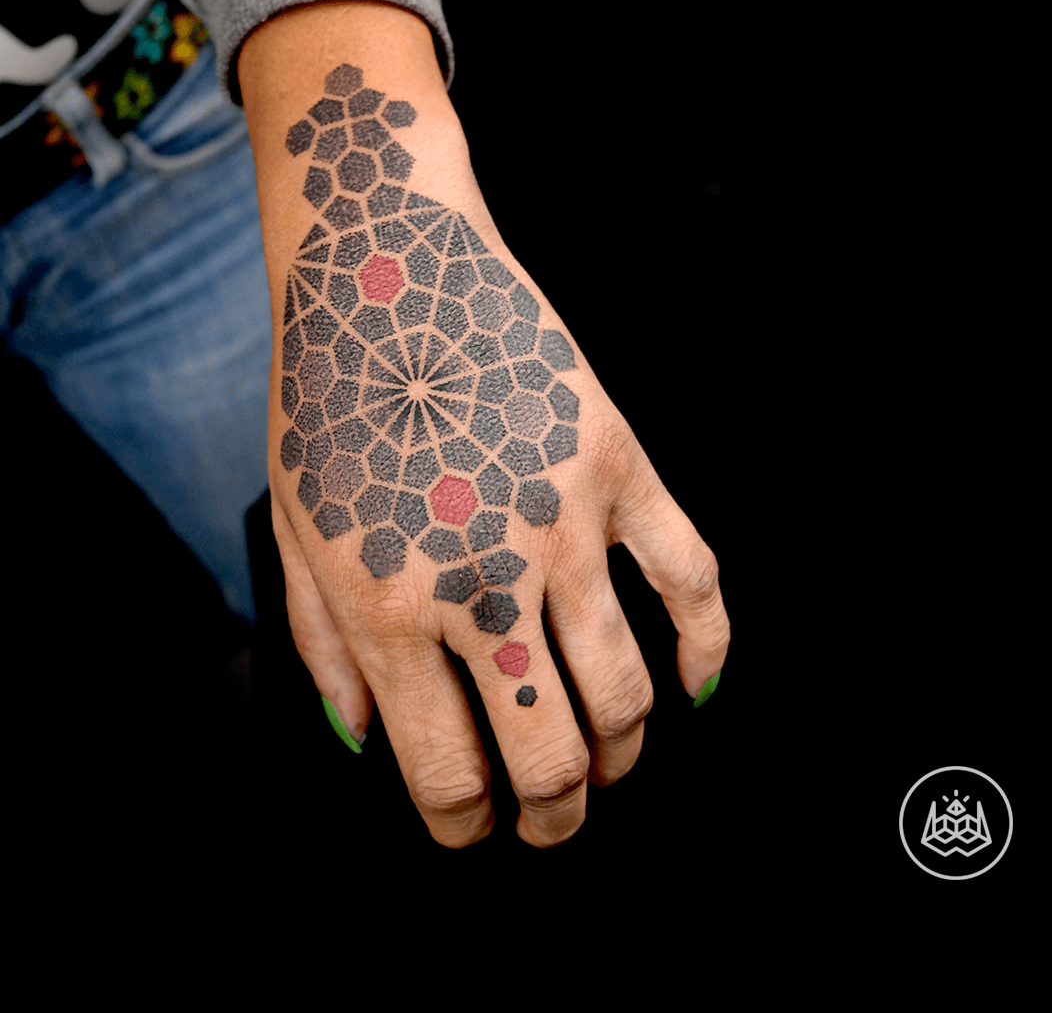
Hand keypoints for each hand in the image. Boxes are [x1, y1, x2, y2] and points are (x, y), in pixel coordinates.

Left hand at [241, 1, 729, 846]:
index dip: (466, 826)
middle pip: (548, 754)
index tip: (474, 829)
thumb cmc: (328, 404)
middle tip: (551, 824)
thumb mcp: (293, 533)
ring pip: (625, 690)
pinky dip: (709, 647)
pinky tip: (697, 687)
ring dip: (622, 753)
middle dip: (554, 816)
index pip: (447, 775)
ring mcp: (564, 524)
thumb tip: (365, 752)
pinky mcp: (620, 466)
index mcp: (386, 610)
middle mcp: (481, 583)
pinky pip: (693, 579)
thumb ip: (325, 654)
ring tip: (608, 763)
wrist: (388, 272)